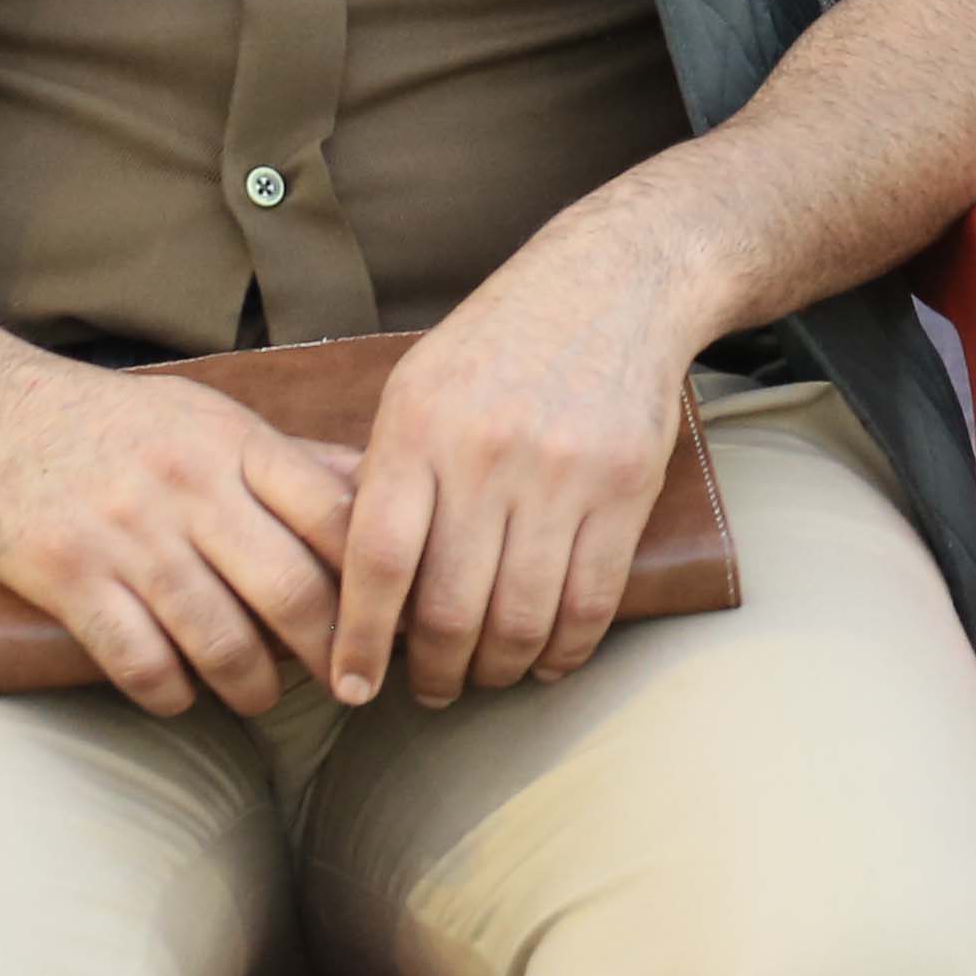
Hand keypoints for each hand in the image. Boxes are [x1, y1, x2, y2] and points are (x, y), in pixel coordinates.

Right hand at [0, 352, 361, 720]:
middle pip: (291, 589)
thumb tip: (379, 490)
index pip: (335, 514)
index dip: (379, 576)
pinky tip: (182, 698)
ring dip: (253, 686)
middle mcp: (189, 489)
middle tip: (348, 684)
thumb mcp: (210, 418)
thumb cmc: (116, 424)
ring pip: (220, 637)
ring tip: (262, 698)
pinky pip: (139, 660)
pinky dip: (171, 693)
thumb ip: (289, 461)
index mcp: (235, 445)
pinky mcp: (69, 578)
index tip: (396, 619)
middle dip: (331, 651)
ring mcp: (128, 536)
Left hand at [329, 213, 712, 707]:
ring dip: (498, 668)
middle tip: (429, 691)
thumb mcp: (416, 387)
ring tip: (486, 676)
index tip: (350, 686)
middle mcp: (487, 454)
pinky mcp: (625, 488)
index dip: (359, 639)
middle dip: (435, 673)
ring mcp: (562, 473)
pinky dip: (566, 650)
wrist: (615, 284)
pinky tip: (548, 662)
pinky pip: (590, 600)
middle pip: (449, 607)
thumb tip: (350, 585)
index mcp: (419, 428)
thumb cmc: (500, 343)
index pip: (376, 561)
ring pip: (521, 616)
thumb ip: (384, 476)